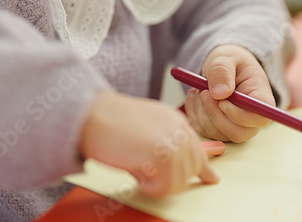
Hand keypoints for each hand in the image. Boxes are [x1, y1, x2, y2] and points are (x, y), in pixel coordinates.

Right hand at [79, 91, 218, 196]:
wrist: (91, 113)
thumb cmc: (108, 120)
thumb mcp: (145, 125)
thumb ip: (164, 139)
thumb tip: (172, 162)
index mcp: (175, 120)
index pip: (197, 149)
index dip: (203, 168)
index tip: (211, 178)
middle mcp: (179, 131)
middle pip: (191, 170)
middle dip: (171, 179)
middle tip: (146, 172)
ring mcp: (173, 144)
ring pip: (178, 183)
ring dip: (156, 182)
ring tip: (136, 166)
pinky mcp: (163, 159)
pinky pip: (163, 188)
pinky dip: (148, 186)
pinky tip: (134, 170)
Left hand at [183, 44, 274, 142]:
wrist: (221, 68)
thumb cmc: (229, 61)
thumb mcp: (225, 58)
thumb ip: (222, 71)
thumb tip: (219, 93)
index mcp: (261, 98)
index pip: (260, 118)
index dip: (239, 115)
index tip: (221, 101)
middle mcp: (252, 118)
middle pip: (239, 133)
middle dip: (215, 115)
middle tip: (203, 93)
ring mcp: (236, 126)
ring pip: (219, 134)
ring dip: (202, 113)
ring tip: (198, 91)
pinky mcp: (219, 129)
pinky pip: (204, 131)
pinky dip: (194, 115)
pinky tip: (195, 98)